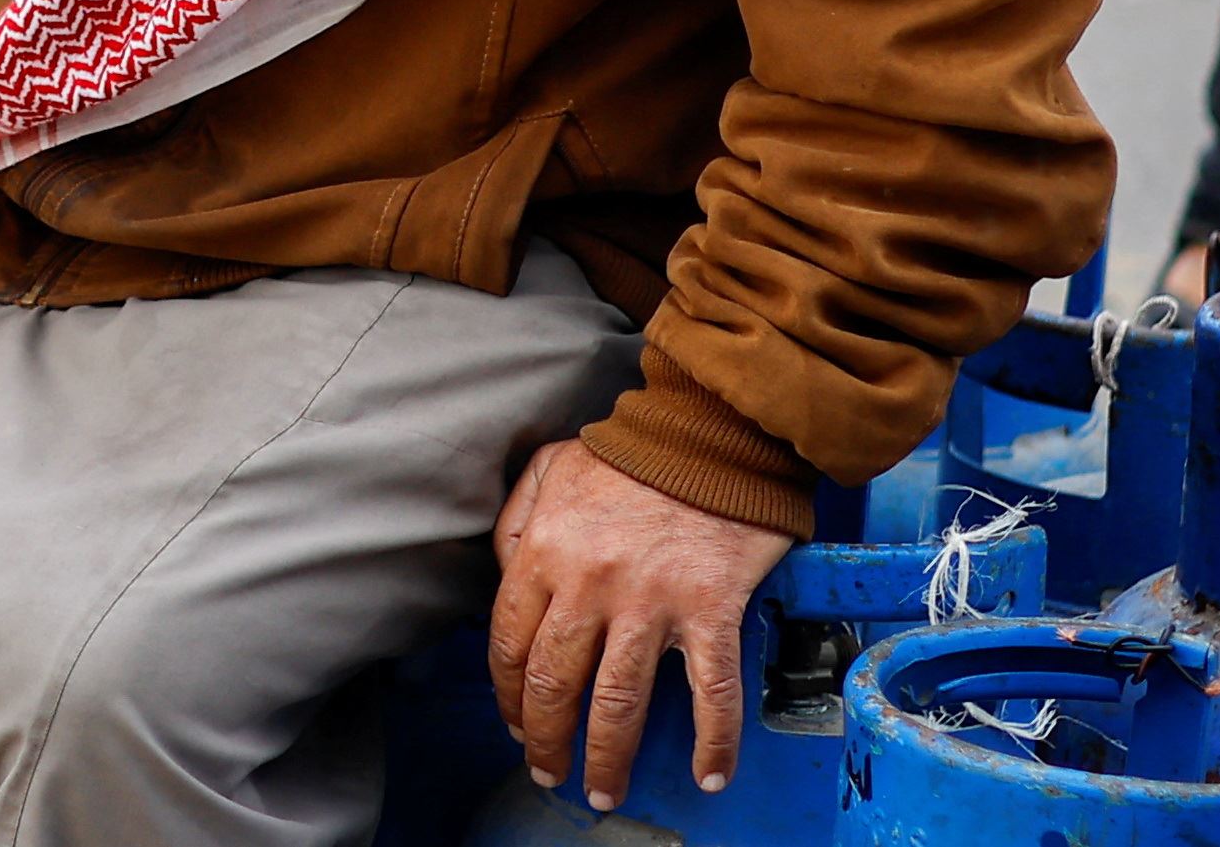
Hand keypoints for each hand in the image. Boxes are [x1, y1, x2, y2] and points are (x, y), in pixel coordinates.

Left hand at [488, 439, 793, 809]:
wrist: (710, 428)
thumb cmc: (630, 450)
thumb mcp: (548, 469)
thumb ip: (516, 523)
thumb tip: (506, 577)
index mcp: (544, 553)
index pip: (509, 645)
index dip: (509, 696)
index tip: (518, 724)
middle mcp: (589, 585)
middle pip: (555, 685)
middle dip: (545, 741)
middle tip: (549, 772)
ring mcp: (651, 601)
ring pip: (618, 703)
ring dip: (607, 759)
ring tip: (603, 791)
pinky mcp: (709, 609)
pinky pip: (711, 691)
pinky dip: (713, 742)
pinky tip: (709, 775)